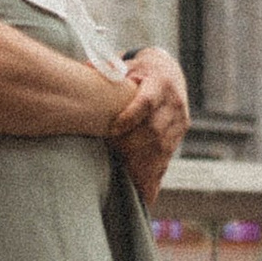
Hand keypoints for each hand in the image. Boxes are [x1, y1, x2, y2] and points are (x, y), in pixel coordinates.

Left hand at [111, 45, 188, 211]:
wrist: (169, 71)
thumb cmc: (139, 69)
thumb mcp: (127, 65)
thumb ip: (105, 71)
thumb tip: (81, 75)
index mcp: (161, 82)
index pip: (146, 102)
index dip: (130, 117)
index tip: (113, 129)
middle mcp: (175, 103)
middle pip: (154, 130)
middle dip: (132, 146)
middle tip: (111, 154)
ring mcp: (180, 121)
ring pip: (162, 149)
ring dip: (142, 166)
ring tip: (124, 179)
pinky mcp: (179, 136)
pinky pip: (167, 160)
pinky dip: (154, 178)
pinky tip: (144, 196)